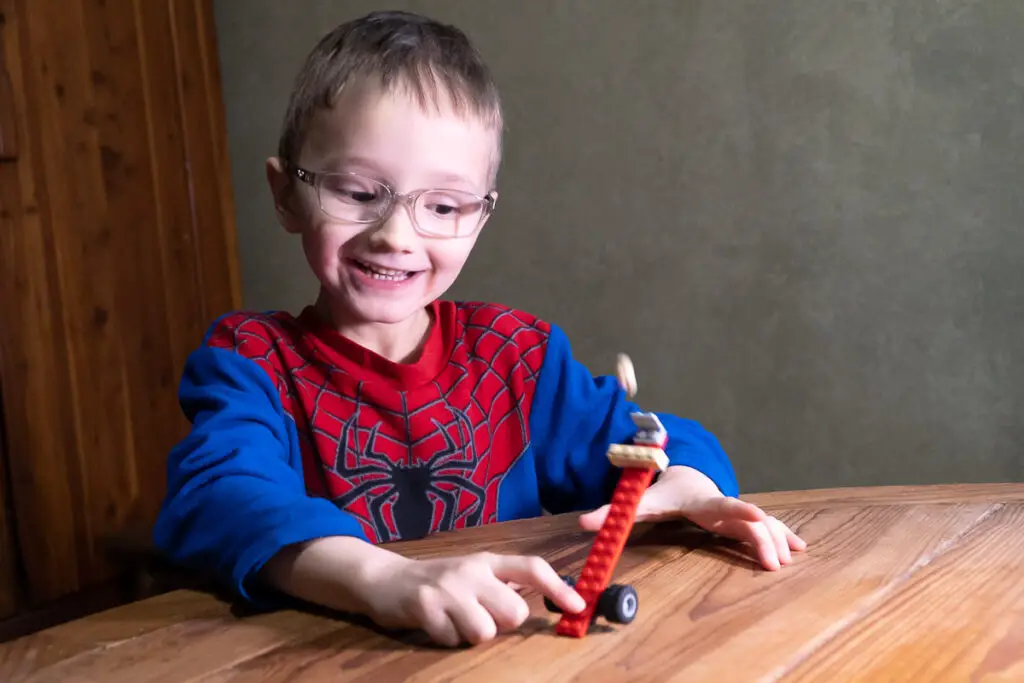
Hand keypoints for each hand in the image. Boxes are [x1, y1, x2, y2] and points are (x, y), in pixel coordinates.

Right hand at [364, 551, 585, 646]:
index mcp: (488, 561)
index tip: (577, 606)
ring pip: (485, 632)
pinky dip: (445, 639)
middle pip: (514, 612)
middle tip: (481, 616)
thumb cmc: (439, 581)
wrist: (385, 578)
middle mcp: (471, 571)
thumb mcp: (473, 575)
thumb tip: (546, 600)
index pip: (532, 567)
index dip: (558, 588)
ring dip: (471, 634)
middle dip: (502, 624)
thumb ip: (504, 585)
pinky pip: (452, 640)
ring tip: (454, 620)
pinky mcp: (425, 607)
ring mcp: (447, 588)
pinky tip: (434, 623)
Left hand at [579, 466, 806, 570]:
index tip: (758, 514)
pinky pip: (767, 527)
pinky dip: (783, 536)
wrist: (685, 474)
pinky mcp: (742, 520)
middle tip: (774, 563)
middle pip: (749, 521)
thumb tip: (583, 522)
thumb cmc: (665, 490)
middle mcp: (724, 505)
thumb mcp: (640, 501)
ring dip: (778, 539)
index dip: (740, 510)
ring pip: (763, 524)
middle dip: (763, 537)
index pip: (724, 505)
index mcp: (703, 501)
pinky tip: (801, 548)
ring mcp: (736, 512)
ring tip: (790, 559)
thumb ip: (614, 511)